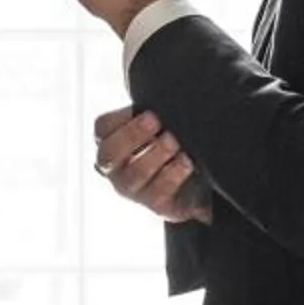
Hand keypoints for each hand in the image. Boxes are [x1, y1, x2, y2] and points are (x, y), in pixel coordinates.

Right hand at [94, 106, 212, 225]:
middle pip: (110, 154)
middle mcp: (116, 169)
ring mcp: (133, 190)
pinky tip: (186, 161)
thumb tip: (158, 99)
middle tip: (156, 121)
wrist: (200, 179)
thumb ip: (152, 114)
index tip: (145, 110)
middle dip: (133, 135)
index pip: (102, 129)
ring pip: (134, 174)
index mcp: (112, 143)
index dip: (120, 118)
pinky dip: (173, 174)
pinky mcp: (155, 205)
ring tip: (174, 141)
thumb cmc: (174, 145)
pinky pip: (159, 192)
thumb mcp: (160, 125)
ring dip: (155, 154)